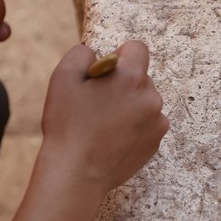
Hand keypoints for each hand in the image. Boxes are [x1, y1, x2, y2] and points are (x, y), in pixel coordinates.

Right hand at [39, 42, 169, 193]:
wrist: (77, 172)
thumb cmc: (67, 124)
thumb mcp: (64, 76)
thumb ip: (83, 54)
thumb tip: (97, 55)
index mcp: (131, 77)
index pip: (137, 48)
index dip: (119, 55)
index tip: (106, 72)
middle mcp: (151, 96)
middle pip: (140, 77)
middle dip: (122, 84)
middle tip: (98, 103)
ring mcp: (157, 121)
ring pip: (144, 101)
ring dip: (129, 105)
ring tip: (104, 123)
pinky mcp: (156, 142)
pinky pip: (147, 124)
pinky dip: (134, 126)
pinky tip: (113, 137)